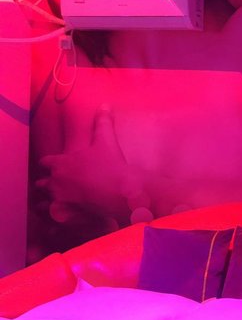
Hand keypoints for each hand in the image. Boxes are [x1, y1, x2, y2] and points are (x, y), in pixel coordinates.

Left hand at [37, 105, 142, 224]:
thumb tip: (105, 105)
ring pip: (47, 200)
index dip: (50, 163)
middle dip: (48, 183)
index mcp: (61, 162)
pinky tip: (71, 212)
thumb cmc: (110, 164)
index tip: (55, 165)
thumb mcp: (107, 140)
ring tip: (62, 199)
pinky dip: (61, 213)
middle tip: (59, 183)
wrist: (120, 190)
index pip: (46, 162)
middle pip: (43, 183)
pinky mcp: (70, 213)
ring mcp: (61, 198)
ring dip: (51, 199)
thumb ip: (103, 122)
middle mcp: (56, 180)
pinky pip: (58, 214)